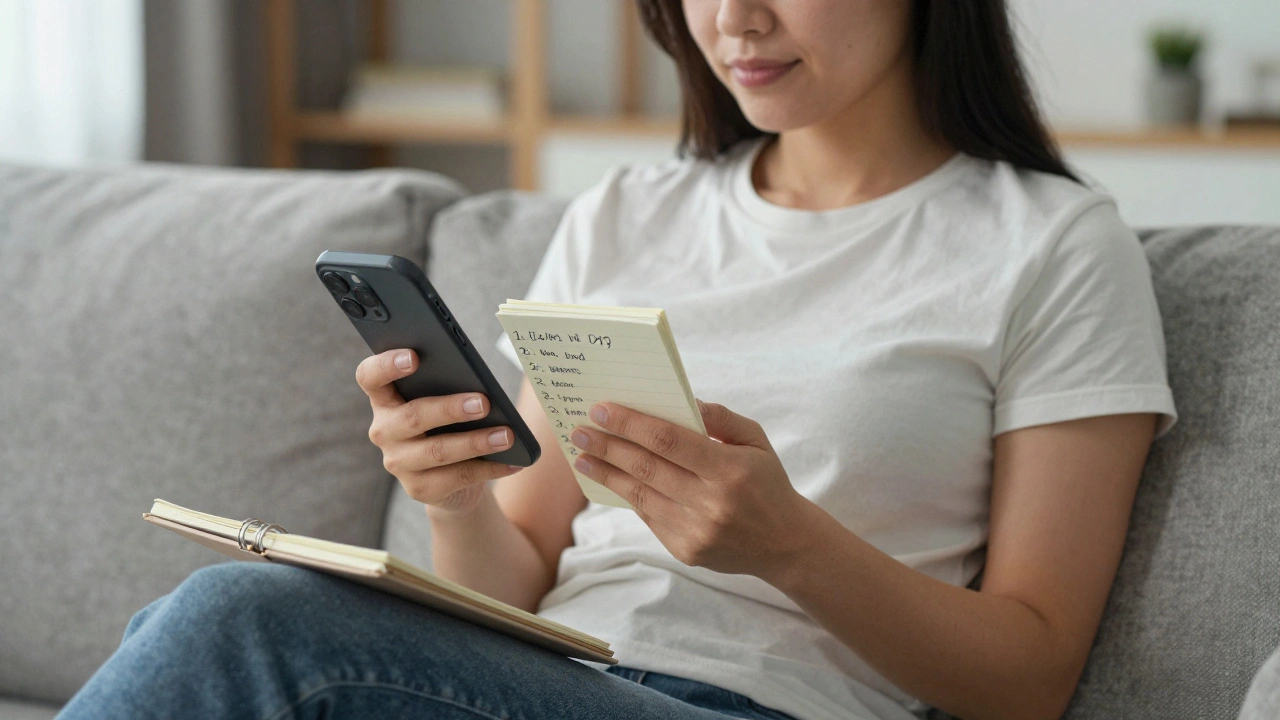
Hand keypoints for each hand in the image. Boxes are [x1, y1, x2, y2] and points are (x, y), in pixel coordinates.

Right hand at [356, 349, 520, 515]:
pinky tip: (514, 460)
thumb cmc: (450, 424)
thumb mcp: (445, 400)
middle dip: (450, 408)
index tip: (414, 356)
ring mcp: (398, 463)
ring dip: (476, 442)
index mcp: (385, 399)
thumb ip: (450, 386)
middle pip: (412, 416)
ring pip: (438, 451)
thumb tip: (480, 386)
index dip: (386, 365)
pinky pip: (458, 477)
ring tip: (508, 435)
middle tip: (484, 402)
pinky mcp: (419, 489)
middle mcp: (384, 431)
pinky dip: (490, 467)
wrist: (452, 478)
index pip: (370, 377)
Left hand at [568, 400, 818, 579]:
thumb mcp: (756, 441)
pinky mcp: (685, 551)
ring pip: (640, 495)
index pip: (669, 441)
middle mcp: (711, 503)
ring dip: (606, 473)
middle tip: (580, 431)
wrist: (785, 544)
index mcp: (729, 470)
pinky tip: (610, 479)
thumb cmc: (767, 482)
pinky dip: (627, 495)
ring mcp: (696, 531)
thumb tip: (683, 403)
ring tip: (583, 456)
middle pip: (647, 468)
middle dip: (608, 446)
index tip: (602, 410)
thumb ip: (720, 418)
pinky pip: (648, 516)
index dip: (631, 424)